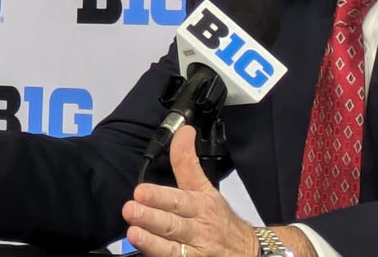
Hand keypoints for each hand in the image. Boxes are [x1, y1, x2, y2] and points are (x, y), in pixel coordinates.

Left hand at [123, 126, 259, 256]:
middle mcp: (197, 229)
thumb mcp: (205, 188)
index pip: (179, 199)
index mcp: (199, 206)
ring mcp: (195, 251)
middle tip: (131, 209)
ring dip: (152, 241)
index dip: (159, 195)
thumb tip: (182, 132)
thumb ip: (187, 162)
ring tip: (134, 233)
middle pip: (173, 223)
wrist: (245, 251)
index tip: (141, 191)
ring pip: (172, 248)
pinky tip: (147, 254)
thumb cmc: (220, 219)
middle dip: (151, 217)